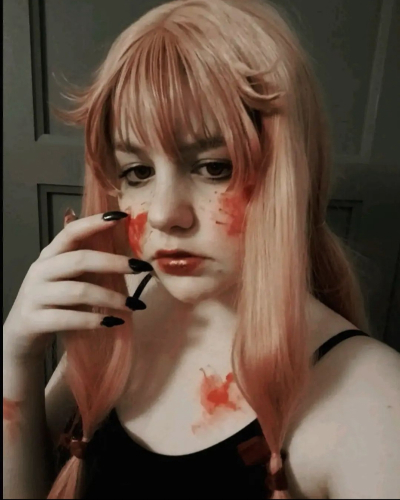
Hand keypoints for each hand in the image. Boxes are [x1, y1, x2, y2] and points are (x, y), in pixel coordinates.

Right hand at [3, 210, 152, 361]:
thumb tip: (122, 243)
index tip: (122, 217)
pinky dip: (93, 320)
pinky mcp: (34, 320)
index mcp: (50, 255)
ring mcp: (35, 295)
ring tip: (133, 305)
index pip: (71, 232)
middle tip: (141, 268)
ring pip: (78, 291)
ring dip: (110, 298)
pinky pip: (68, 319)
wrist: (19, 334)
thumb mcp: (65, 276)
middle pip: (79, 260)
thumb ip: (86, 261)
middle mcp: (41, 270)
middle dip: (114, 262)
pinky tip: (113, 322)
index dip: (95, 223)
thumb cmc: (52, 300)